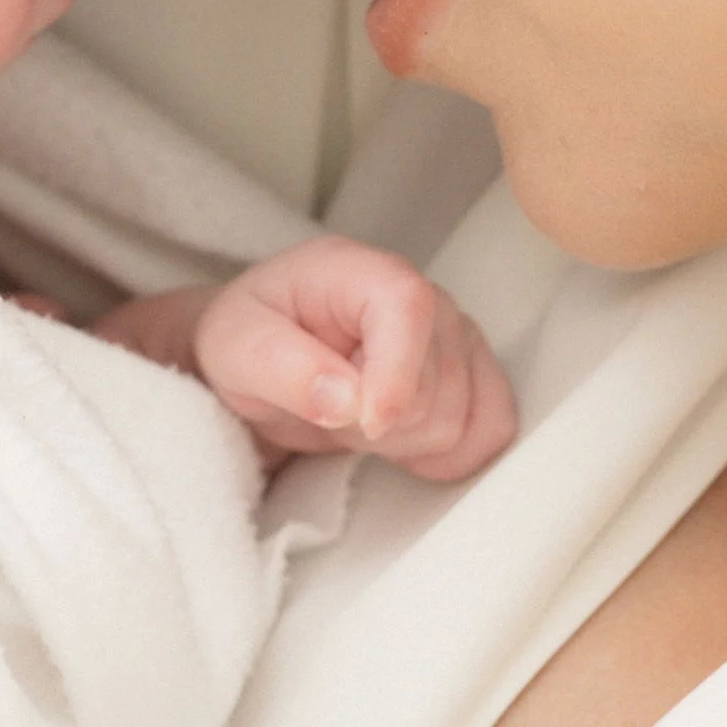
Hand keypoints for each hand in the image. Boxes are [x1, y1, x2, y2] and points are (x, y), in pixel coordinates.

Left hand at [187, 239, 516, 481]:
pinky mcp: (471, 373)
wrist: (264, 358)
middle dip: (380, 423)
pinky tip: (401, 444)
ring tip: (357, 418)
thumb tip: (349, 400)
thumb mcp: (233, 350)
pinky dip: (450, 455)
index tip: (368, 424)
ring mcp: (454, 334)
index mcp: (357, 271)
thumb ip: (283, 368)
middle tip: (329, 410)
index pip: (409, 306)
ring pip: (462, 418)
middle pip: (438, 384)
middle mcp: (422, 295)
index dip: (398, 373)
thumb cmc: (247, 341)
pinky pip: (493, 429)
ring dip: (404, 441)